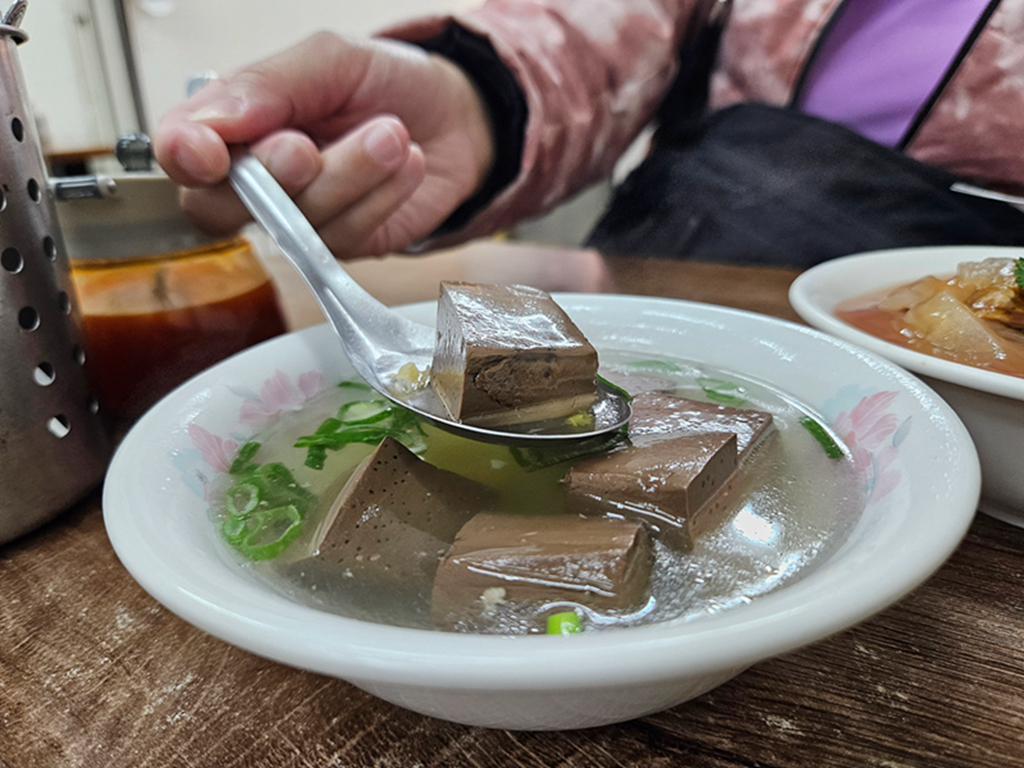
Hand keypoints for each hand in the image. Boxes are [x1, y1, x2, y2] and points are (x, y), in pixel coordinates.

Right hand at [153, 32, 495, 257]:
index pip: (180, 151)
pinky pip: (344, 236)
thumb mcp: (329, 60)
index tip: (209, 153)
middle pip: (219, 208)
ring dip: (347, 177)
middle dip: (269, 179)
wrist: (457, 118)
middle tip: (307, 148)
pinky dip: (379, 196)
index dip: (184, 156)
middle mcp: (256, 179)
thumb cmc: (385, 85)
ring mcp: (298, 219)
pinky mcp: (342, 245)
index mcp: (234, 123)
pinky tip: (407, 165)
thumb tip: (214, 121)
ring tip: (391, 136)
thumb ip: (268, 84)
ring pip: (292, 224)